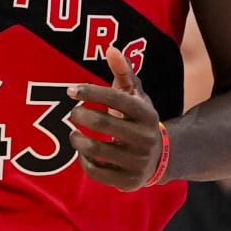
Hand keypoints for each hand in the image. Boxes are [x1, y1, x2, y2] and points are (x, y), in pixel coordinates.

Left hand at [67, 47, 163, 191]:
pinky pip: (94, 171)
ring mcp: (137, 162)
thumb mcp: (136, 96)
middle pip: (103, 125)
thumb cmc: (138, 120)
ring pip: (95, 150)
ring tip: (73, 133)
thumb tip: (111, 48)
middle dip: (81, 116)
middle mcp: (145, 139)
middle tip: (72, 113)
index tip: (71, 90)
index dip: (91, 93)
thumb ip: (124, 72)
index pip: (116, 99)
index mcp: (147, 114)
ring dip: (77, 140)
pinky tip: (82, 152)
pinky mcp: (127, 182)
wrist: (159, 158)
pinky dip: (83, 160)